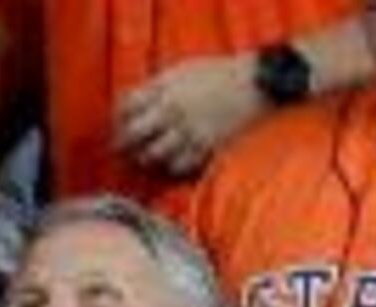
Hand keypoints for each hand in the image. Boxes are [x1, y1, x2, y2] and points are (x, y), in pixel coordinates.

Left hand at [114, 53, 265, 177]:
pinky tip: (171, 162)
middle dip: (122, 143)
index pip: (126, 107)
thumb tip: (133, 101)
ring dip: (144, 158)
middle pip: (133, 135)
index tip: (119, 124)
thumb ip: (158, 85)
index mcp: (165, 89)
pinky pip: (177, 166)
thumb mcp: (183, 70)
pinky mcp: (205, 147)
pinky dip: (170, 167)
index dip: (118, 118)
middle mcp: (172, 110)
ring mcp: (187, 131)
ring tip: (144, 158)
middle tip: (120, 148)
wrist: (257, 82)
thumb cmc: (219, 73)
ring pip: (151, 154)